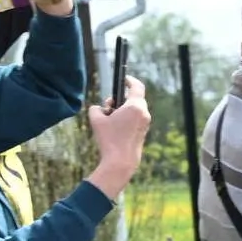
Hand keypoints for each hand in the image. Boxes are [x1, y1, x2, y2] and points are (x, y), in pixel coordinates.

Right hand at [89, 78, 151, 193]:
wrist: (121, 161)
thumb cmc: (108, 139)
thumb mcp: (96, 119)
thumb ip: (96, 108)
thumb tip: (99, 108)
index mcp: (135, 106)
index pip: (136, 86)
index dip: (129, 80)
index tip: (124, 79)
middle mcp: (143, 113)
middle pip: (134, 97)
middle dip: (120, 98)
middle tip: (109, 106)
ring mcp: (145, 123)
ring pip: (135, 109)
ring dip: (123, 109)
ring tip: (109, 119)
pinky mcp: (144, 131)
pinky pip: (136, 118)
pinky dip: (127, 118)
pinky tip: (115, 127)